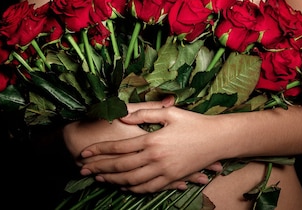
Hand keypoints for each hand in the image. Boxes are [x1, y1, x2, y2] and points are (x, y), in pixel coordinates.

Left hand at [79, 98, 222, 192]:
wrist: (217, 140)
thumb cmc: (194, 122)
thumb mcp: (169, 113)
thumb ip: (144, 114)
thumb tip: (122, 115)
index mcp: (153, 140)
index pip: (120, 147)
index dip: (101, 150)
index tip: (85, 153)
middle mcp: (156, 158)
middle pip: (122, 166)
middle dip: (101, 168)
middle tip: (84, 170)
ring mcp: (164, 172)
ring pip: (132, 181)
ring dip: (113, 181)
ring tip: (99, 179)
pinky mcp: (172, 179)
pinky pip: (148, 188)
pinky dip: (133, 189)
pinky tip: (123, 187)